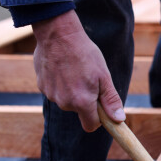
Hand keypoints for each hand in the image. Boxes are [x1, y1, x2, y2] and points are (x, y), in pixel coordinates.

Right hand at [32, 10, 124, 131]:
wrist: (58, 34)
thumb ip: (110, 100)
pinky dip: (61, 84)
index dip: (99, 119)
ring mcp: (50, 94)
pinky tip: (63, 68)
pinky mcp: (42, 86)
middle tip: (89, 79)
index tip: (102, 108)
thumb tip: (118, 119)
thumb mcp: (104, 76)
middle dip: (86, 100)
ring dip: (72, 91)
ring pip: (67, 100)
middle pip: (79, 111)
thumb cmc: (85, 54)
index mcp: (81, 101)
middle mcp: (64, 102)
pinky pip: (56, 91)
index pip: (91, 125)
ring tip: (75, 70)